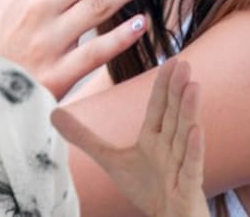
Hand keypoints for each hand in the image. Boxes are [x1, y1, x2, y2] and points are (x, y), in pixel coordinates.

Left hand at [51, 59, 208, 216]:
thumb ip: (85, 137)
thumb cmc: (146, 188)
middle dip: (177, 89)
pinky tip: (195, 131)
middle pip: (174, 115)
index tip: (169, 60)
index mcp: (154, 139)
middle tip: (183, 62)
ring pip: (185, 136)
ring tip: (193, 86)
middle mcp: (170, 148)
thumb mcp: (110, 160)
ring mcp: (180, 167)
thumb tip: (54, 113)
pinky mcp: (187, 189)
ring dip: (189, 111)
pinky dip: (193, 150)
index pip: (158, 108)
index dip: (162, 86)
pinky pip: (191, 167)